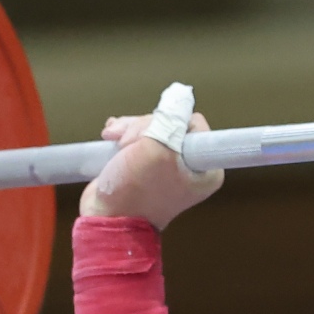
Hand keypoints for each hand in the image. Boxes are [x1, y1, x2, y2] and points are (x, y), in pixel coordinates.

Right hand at [80, 111, 222, 226]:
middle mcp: (190, 167)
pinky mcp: (147, 165)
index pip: (192, 122)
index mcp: (206, 168)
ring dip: (129, 130)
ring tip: (114, 142)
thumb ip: (171, 119)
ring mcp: (167, 166)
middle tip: (126, 143)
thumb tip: (181, 94)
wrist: (108, 218)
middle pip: (169, 123)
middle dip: (143, 127)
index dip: (168, 122)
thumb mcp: (158, 148)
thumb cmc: (135, 191)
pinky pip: (139, 138)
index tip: (151, 137)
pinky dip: (124, 135)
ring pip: (151, 128)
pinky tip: (110, 139)